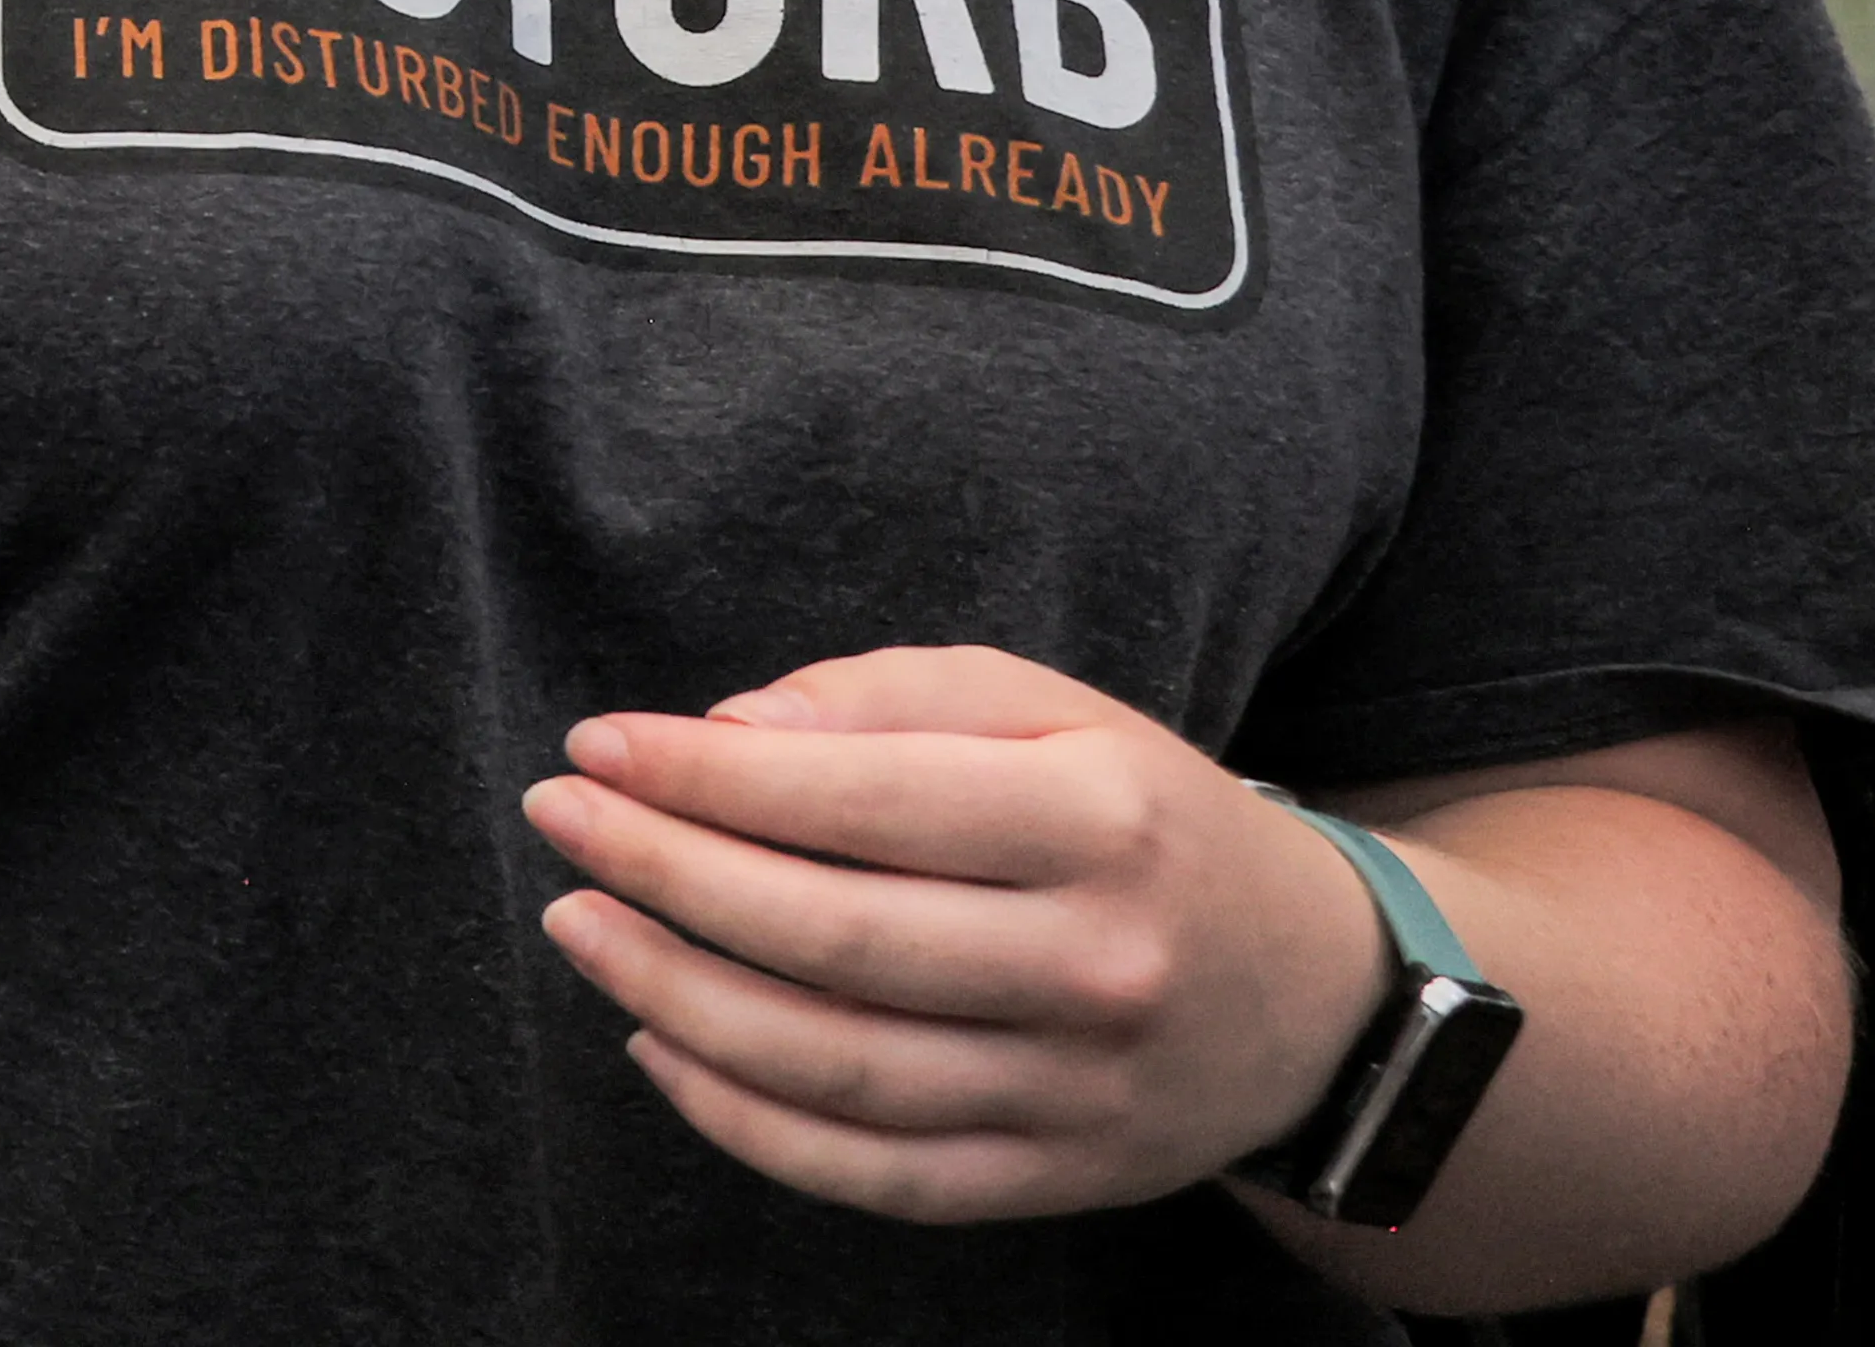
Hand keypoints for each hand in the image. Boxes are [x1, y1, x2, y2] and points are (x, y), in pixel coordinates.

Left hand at [525, 644, 1392, 1223]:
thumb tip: (728, 728)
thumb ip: (888, 695)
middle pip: (832, 935)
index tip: (596, 747)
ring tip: (580, 928)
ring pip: (836, 1066)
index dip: (704, 776)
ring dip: (676, 998)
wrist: (1315, 992)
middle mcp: (1097, 965)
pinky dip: (745, 1123)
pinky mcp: (1056, 1179)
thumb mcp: (1052, 711)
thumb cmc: (1141, 820)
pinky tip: (660, 1046)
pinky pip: (873, 1174)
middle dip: (665, 874)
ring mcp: (1078, 1091)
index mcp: (1102, 822)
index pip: (862, 798)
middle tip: (559, 821)